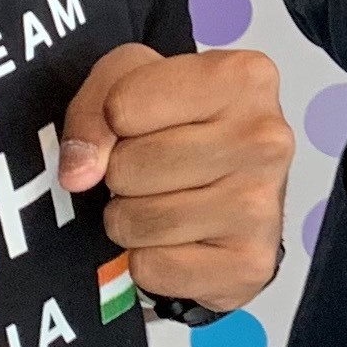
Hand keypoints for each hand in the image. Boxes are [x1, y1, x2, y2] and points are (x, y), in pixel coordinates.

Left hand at [58, 42, 291, 311]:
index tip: (144, 123)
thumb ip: (92, 112)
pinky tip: (181, 239)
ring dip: (132, 219)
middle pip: (128, 167)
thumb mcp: (130, 86)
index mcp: (243, 78)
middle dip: (122, 174)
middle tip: (155, 170)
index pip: (122, 106)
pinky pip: (151, 267)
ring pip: (137, 221)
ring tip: (165, 202)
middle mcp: (266, 140)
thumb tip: (79, 174)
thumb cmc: (184, 128)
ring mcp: (262, 207)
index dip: (114, 120)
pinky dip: (149, 260)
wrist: (234, 191)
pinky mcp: (249, 266)